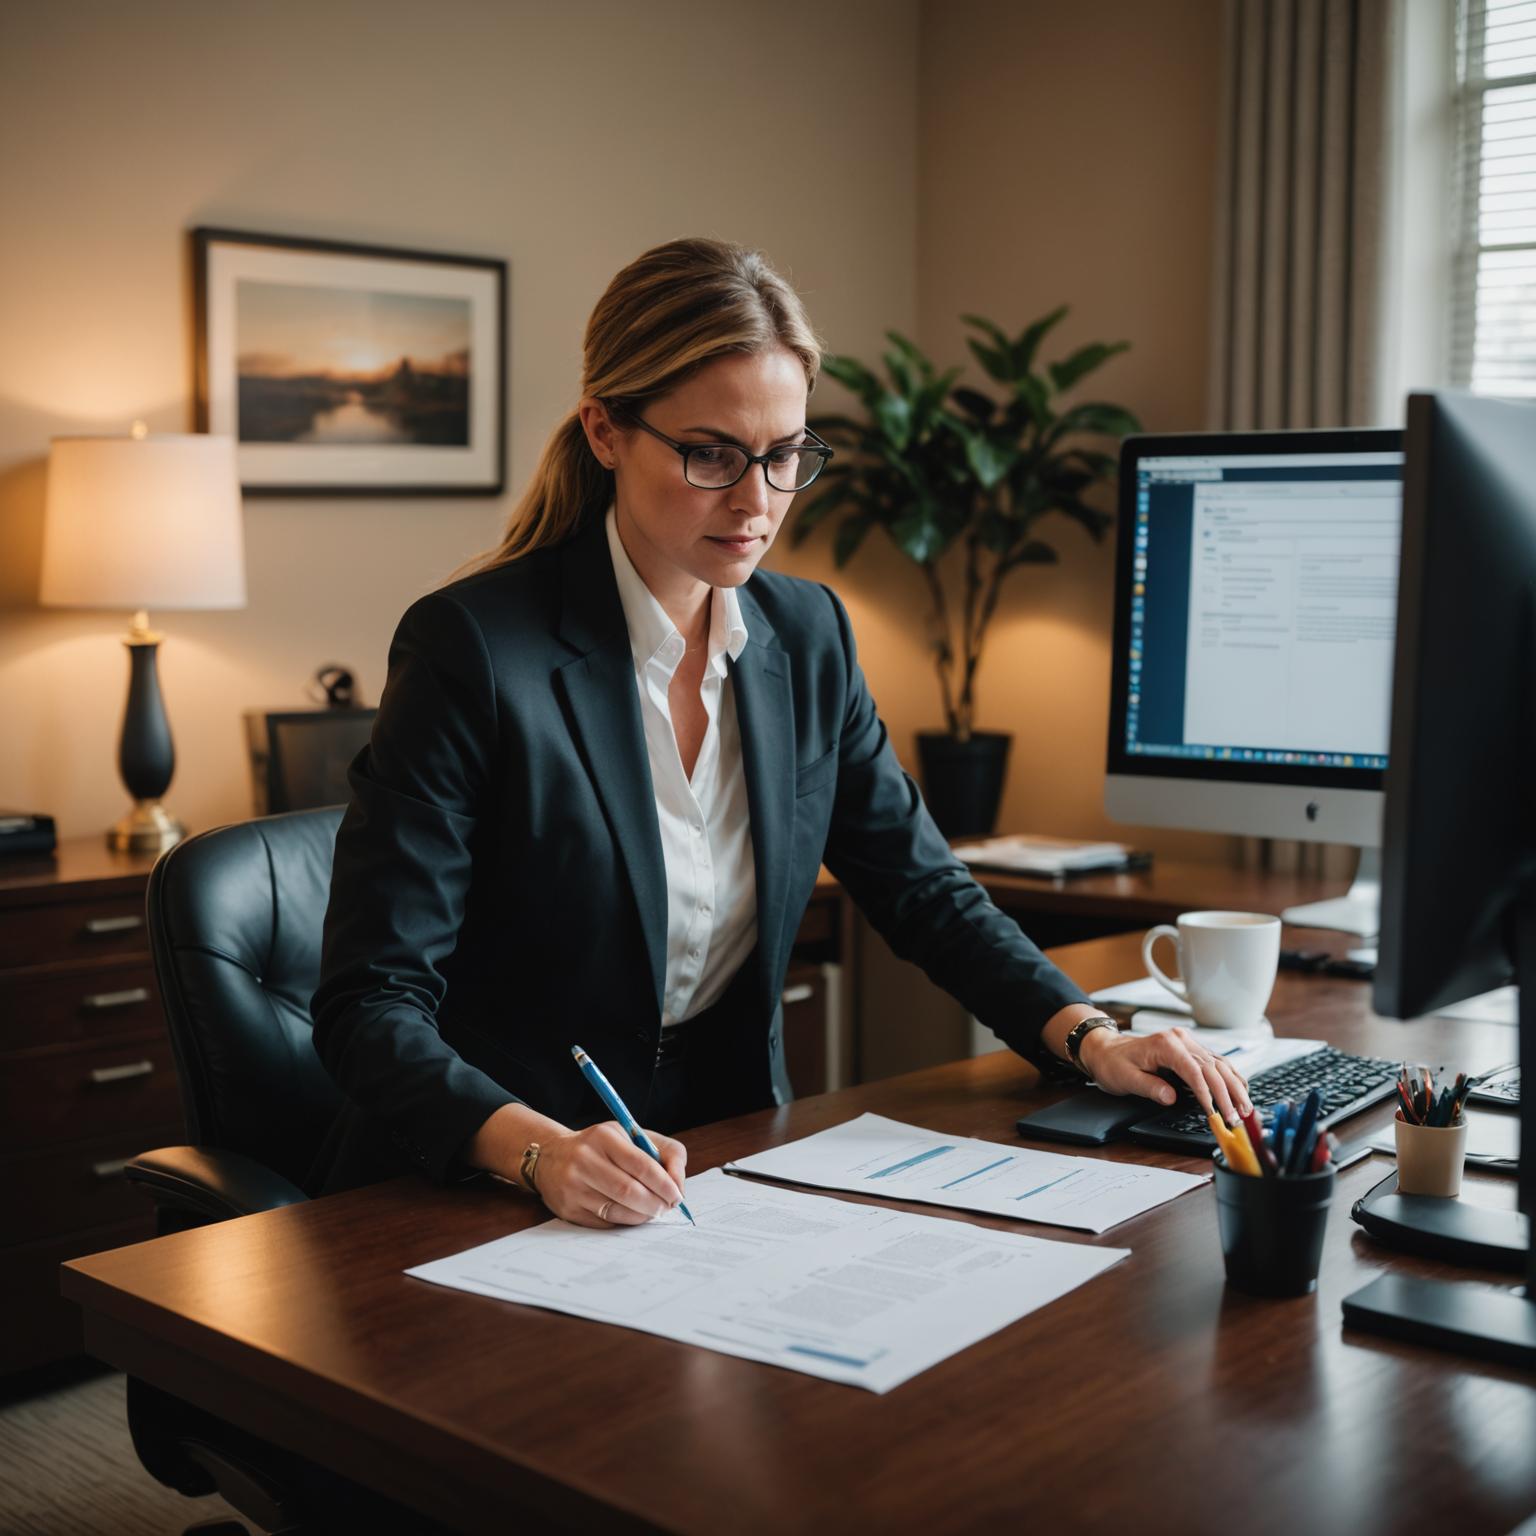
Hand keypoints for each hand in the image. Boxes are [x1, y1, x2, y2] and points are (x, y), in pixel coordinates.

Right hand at [532, 1121, 687, 1228]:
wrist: (551, 1156)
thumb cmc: (601, 1146)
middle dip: (655, 1204)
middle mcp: (584, 1159)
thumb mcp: (629, 1135)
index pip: (641, 1165)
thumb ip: (662, 1153)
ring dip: (642, 1216)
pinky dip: (624, 1221)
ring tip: (653, 1212)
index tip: (677, 1195)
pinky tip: (632, 1215)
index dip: (664, 1184)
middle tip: (667, 1208)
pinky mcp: (568, 1209)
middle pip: (629, 1191)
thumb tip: (678, 1186)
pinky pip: (605, 1222)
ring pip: (617, 1210)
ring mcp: (573, 1186)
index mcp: (603, 1137)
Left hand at [1078, 1025, 1251, 1124]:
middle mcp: (1180, 1040)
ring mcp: (1187, 1042)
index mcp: (1165, 1045)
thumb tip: (1170, 1097)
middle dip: (1228, 1093)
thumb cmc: (1114, 1063)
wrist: (1107, 1050)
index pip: (1195, 1070)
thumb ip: (1149, 1087)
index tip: (1216, 1113)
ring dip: (1235, 1086)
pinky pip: (1215, 1062)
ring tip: (1246, 1107)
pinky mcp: (1190, 1048)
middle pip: (1213, 1067)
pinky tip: (1240, 1089)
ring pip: (1219, 1063)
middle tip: (1239, 1116)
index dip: (1208, 1093)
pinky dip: (1230, 1076)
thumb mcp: (1125, 1078)